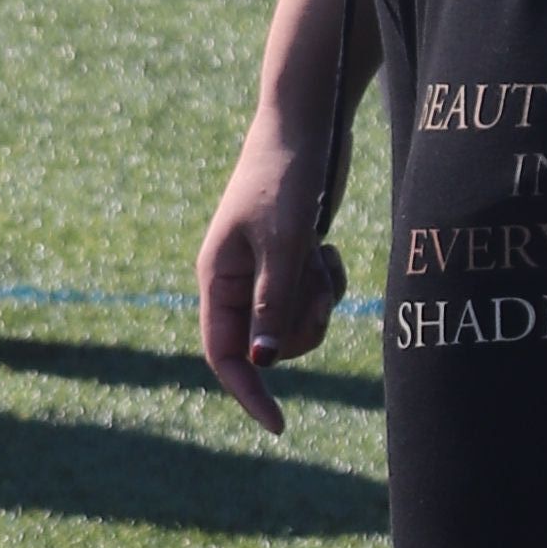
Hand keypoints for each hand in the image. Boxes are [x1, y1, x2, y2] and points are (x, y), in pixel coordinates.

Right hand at [197, 113, 343, 435]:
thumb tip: (265, 361)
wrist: (306, 122)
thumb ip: (274, 301)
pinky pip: (314, 298)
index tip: (279, 425)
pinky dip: (328, 282)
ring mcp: (266, 272)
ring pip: (295, 323)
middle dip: (298, 327)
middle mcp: (237, 281)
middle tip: (315, 287)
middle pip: (268, 344)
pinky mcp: (293, 260)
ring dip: (318, 302)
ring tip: (322, 259)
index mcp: (218, 278)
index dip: (248, 392)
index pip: (224, 354)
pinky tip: (328, 248)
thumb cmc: (286, 176)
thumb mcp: (285, 241)